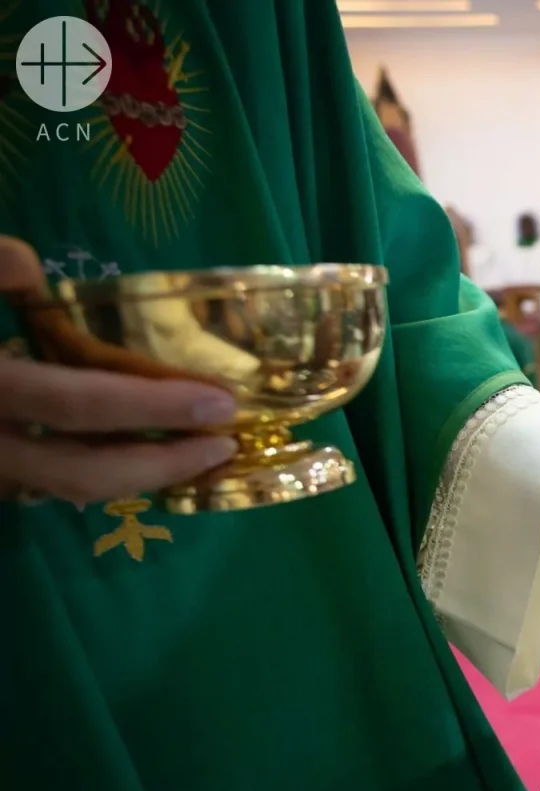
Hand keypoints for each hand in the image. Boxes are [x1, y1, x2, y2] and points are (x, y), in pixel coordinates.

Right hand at [0, 236, 238, 503]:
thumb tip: (28, 260)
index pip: (78, 405)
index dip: (153, 406)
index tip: (218, 402)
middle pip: (85, 474)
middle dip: (164, 466)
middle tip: (224, 444)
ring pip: (66, 492)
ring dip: (137, 479)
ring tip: (194, 453)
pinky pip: (41, 485)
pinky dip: (95, 474)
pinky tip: (136, 453)